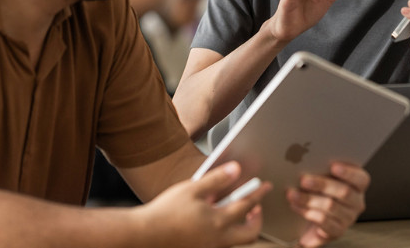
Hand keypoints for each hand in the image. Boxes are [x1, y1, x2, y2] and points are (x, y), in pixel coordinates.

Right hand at [139, 162, 270, 247]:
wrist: (144, 236)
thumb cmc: (165, 212)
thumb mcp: (192, 189)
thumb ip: (216, 179)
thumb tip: (237, 169)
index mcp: (218, 222)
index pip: (247, 206)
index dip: (258, 194)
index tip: (265, 186)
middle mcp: (218, 240)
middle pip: (250, 234)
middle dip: (257, 219)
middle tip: (257, 207)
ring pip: (236, 241)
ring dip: (241, 226)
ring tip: (235, 212)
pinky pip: (221, 244)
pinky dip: (225, 232)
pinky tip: (214, 221)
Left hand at [286, 162, 369, 246]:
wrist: (311, 221)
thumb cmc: (319, 192)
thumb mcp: (322, 177)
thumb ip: (320, 168)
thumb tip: (305, 157)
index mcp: (357, 185)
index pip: (361, 178)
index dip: (349, 172)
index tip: (333, 166)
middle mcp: (356, 202)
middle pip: (344, 192)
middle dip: (321, 184)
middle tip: (303, 180)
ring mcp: (348, 218)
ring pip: (331, 206)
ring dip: (308, 199)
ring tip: (292, 194)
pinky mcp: (337, 230)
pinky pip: (324, 221)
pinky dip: (307, 212)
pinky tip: (296, 206)